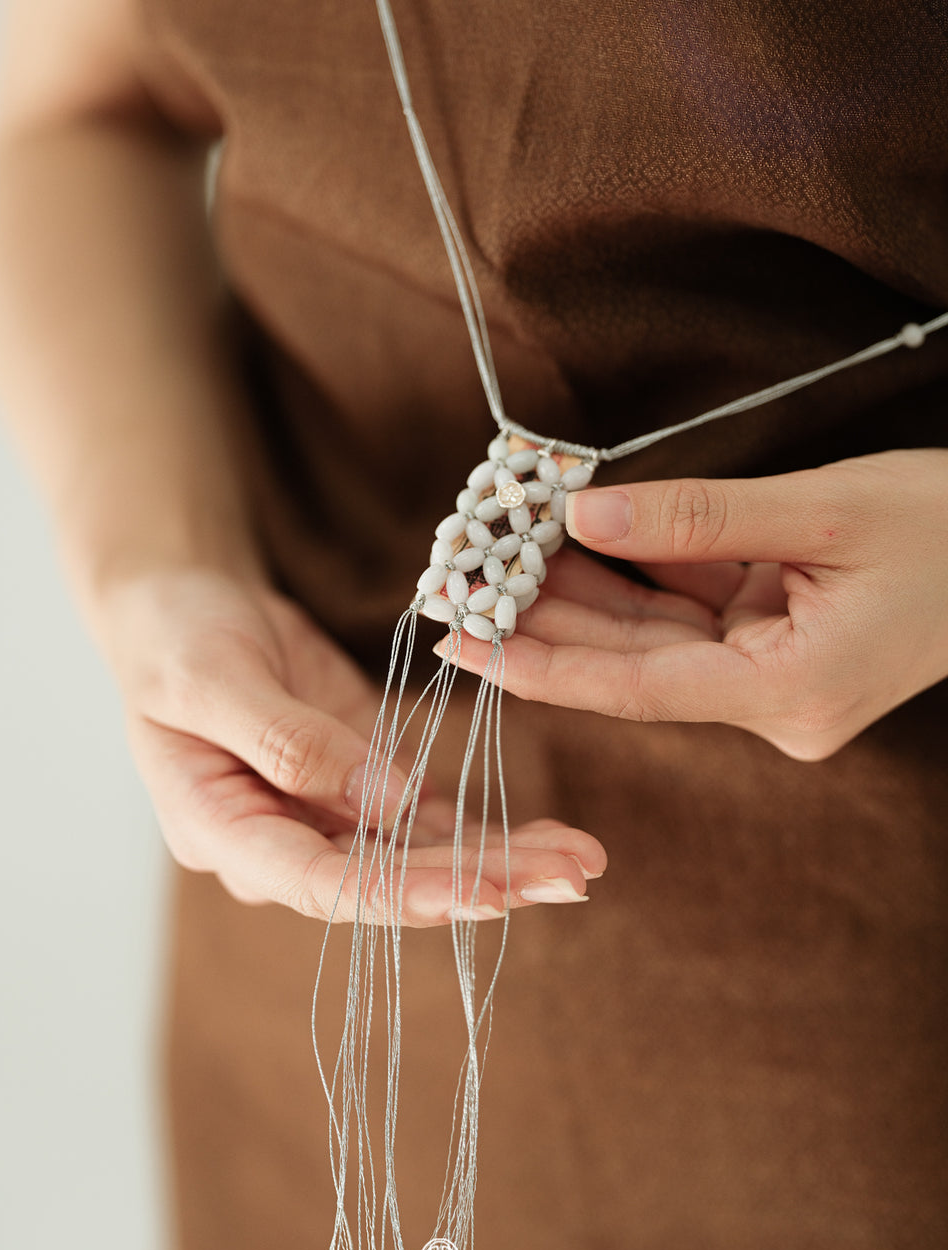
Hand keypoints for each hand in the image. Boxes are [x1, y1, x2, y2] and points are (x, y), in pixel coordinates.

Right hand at [96, 568, 605, 922]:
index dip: (404, 895)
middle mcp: (280, 845)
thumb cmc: (175, 638)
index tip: (484, 896)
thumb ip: (292, 743)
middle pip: (388, 882)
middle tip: (566, 878)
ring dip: (499, 863)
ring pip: (419, 859)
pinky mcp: (359, 791)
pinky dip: (486, 831)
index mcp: (222, 833)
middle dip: (480, 883)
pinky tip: (547, 839)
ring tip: (579, 863)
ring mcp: (323, 822)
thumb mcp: (213, 679)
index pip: (322, 885)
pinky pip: (427, 823)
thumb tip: (386, 805)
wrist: (181, 609)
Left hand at [441, 449, 947, 759]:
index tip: (462, 649)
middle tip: (461, 584)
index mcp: (787, 692)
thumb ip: (698, 518)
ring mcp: (773, 677)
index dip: (540, 668)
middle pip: (631, 662)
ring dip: (580, 595)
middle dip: (544, 622)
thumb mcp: (824, 510)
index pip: (634, 687)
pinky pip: (688, 614)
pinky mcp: (776, 647)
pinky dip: (634, 577)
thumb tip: (586, 517)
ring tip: (499, 555)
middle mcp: (772, 702)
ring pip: (653, 637)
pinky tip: (572, 543)